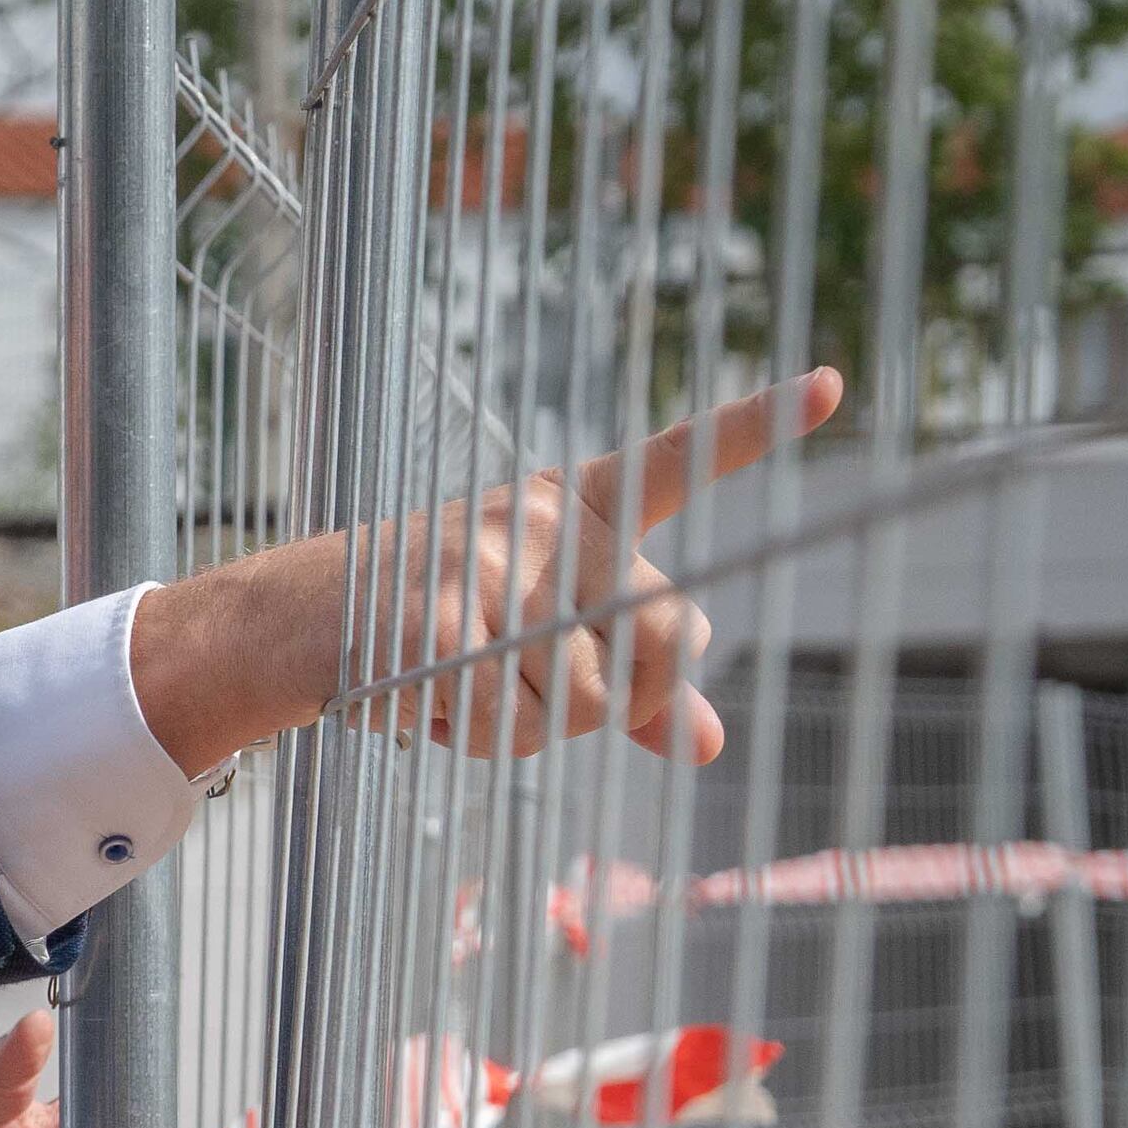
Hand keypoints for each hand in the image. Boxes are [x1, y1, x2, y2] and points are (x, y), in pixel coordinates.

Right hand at [122, 368, 843, 779]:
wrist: (291, 622)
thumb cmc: (430, 624)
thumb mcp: (535, 639)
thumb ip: (630, 686)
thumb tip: (706, 745)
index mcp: (576, 509)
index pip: (677, 461)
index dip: (756, 423)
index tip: (836, 381)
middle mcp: (545, 525)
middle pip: (655, 650)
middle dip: (606, 700)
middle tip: (526, 684)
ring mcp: (490, 568)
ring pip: (578, 708)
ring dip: (523, 730)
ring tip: (459, 686)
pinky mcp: (438, 622)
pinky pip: (504, 722)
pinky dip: (468, 734)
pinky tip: (425, 700)